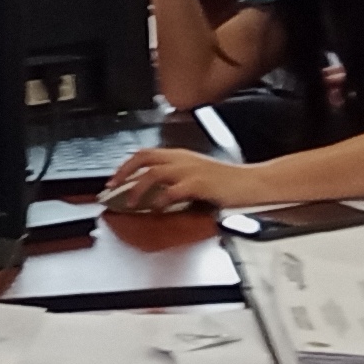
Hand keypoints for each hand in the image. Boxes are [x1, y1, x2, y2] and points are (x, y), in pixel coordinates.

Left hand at [99, 148, 259, 213]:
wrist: (252, 183)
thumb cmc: (227, 182)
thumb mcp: (197, 175)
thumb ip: (176, 179)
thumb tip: (152, 191)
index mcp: (180, 156)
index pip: (145, 154)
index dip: (126, 166)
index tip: (113, 180)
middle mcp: (182, 159)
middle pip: (144, 158)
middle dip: (124, 173)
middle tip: (112, 189)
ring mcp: (190, 170)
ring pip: (154, 173)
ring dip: (138, 188)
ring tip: (131, 203)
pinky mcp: (200, 184)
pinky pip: (174, 190)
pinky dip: (161, 200)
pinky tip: (157, 209)